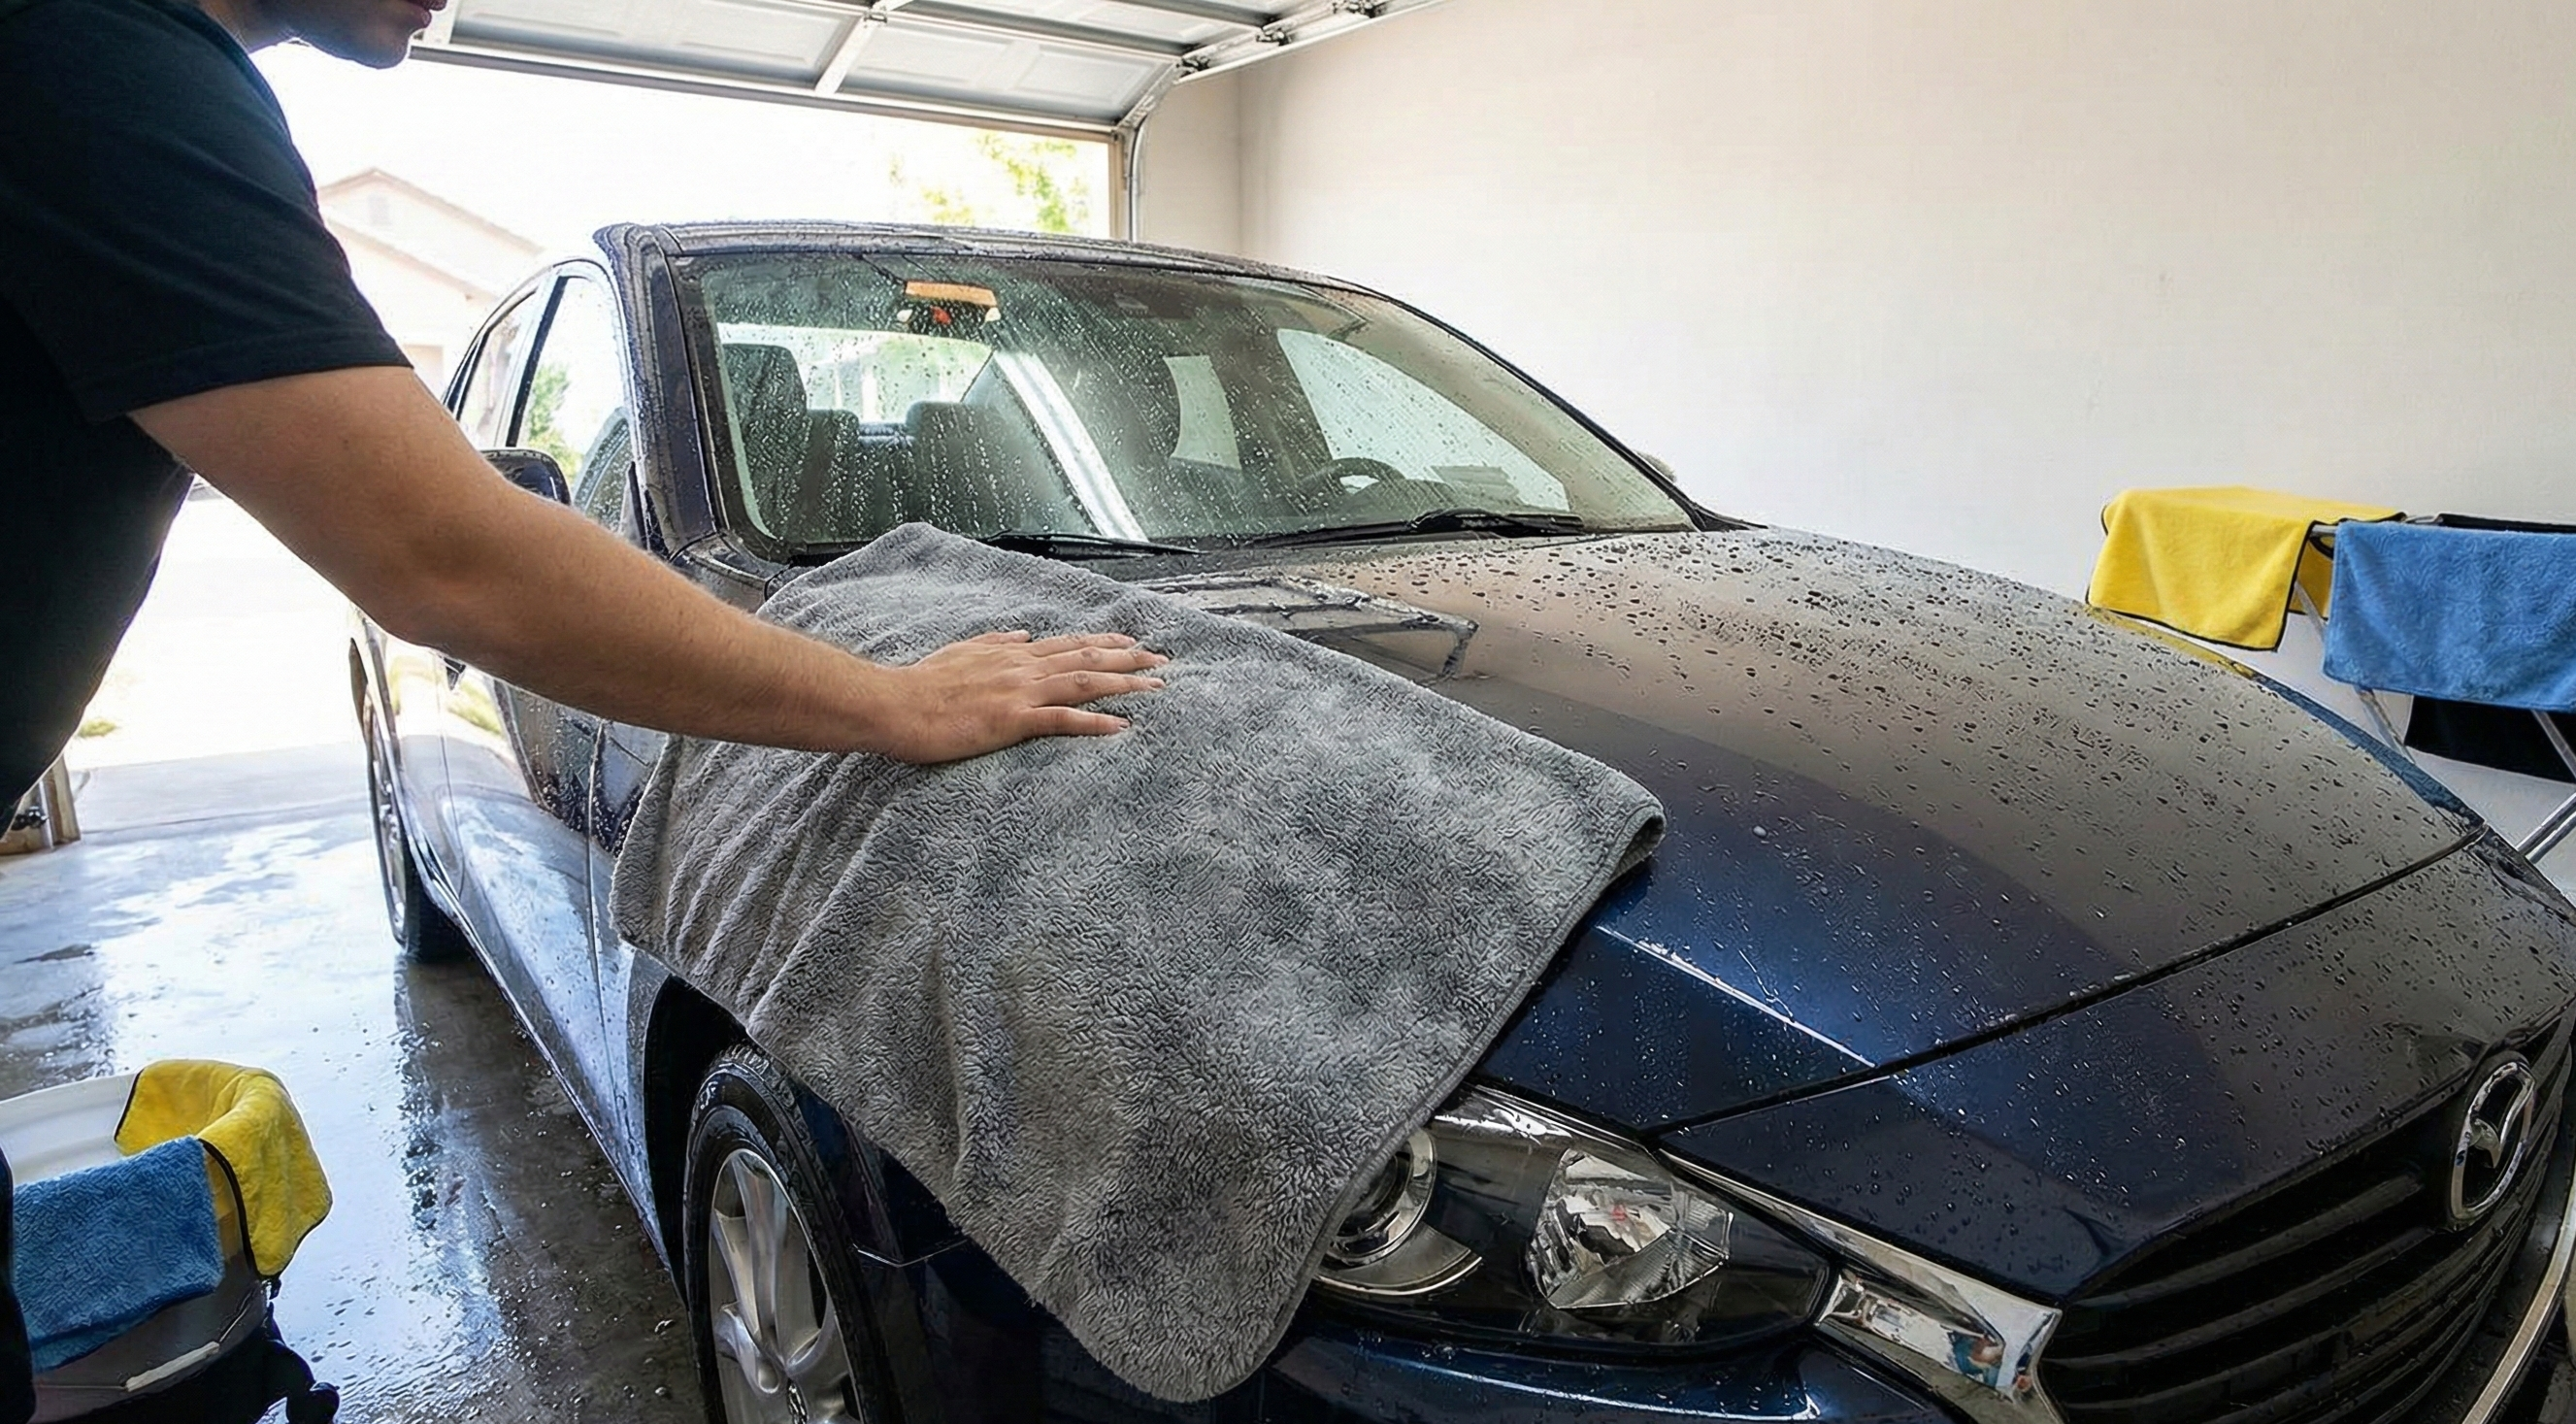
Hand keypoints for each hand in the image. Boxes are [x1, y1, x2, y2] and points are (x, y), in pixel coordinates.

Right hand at [873, 631, 1168, 763]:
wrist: (894, 704)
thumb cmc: (920, 684)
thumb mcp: (961, 652)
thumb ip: (995, 642)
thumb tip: (1023, 634)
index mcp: (1011, 654)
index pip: (1068, 644)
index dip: (1104, 643)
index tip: (1133, 643)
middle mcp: (1022, 667)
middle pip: (1086, 659)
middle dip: (1128, 660)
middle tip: (1162, 662)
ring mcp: (1019, 692)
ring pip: (1083, 683)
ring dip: (1123, 685)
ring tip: (1156, 688)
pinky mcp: (1010, 720)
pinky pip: (1061, 720)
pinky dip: (1095, 721)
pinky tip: (1122, 726)